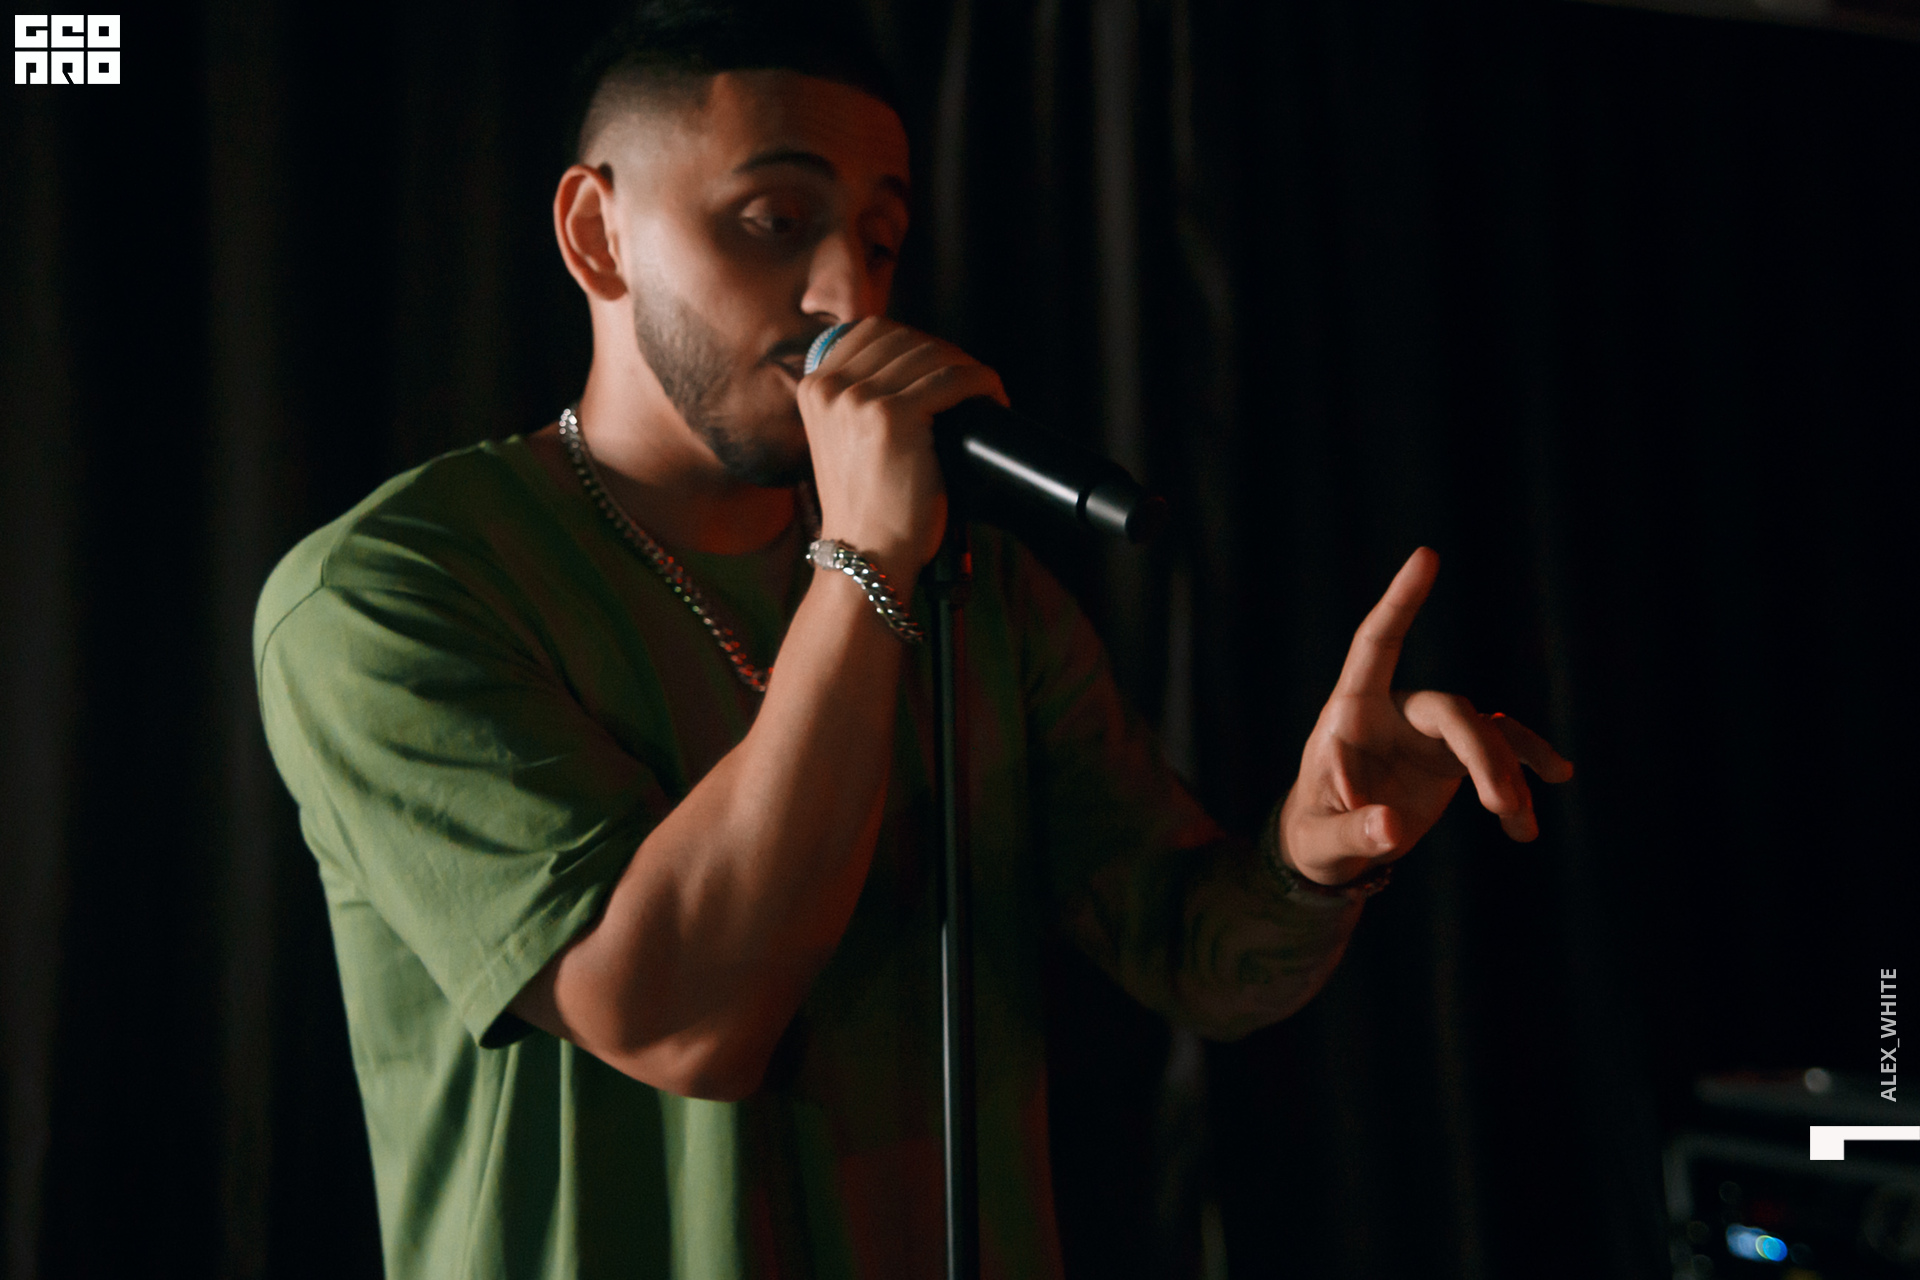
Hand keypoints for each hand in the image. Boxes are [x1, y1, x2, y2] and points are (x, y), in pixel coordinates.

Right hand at [797, 318, 1007, 579]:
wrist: (866, 554)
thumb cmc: (868, 506)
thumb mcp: (847, 441)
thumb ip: (864, 402)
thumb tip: (922, 366)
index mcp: (814, 388)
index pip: (874, 332)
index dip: (918, 342)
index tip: (945, 366)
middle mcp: (829, 388)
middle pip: (904, 339)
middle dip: (947, 354)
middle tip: (974, 381)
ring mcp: (857, 400)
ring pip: (931, 355)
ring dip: (968, 367)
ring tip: (986, 391)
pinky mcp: (891, 417)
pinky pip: (951, 380)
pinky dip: (980, 382)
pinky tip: (993, 396)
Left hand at [1277, 547, 1573, 885]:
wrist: (1332, 850)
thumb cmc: (1312, 833)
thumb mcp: (1321, 842)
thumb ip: (1353, 833)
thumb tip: (1392, 828)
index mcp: (1351, 711)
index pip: (1376, 643)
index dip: (1400, 601)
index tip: (1427, 556)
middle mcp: (1394, 711)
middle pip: (1452, 712)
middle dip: (1484, 756)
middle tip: (1501, 805)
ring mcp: (1428, 733)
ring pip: (1486, 735)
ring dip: (1510, 777)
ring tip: (1519, 825)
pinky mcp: (1452, 758)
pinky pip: (1500, 758)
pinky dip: (1520, 786)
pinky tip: (1528, 826)